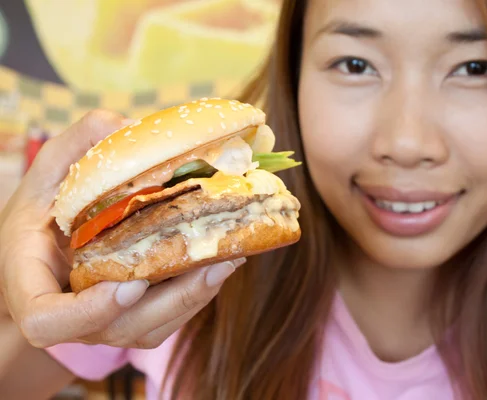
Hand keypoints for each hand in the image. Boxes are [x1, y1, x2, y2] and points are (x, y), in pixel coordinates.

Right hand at [0, 110, 243, 348]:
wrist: (50, 250)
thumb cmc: (45, 211)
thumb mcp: (48, 172)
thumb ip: (75, 146)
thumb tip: (122, 125)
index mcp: (32, 285)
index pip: (48, 321)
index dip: (88, 312)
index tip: (129, 283)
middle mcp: (73, 315)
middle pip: (119, 328)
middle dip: (170, 300)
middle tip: (211, 265)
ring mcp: (107, 323)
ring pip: (153, 328)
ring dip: (195, 296)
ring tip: (231, 257)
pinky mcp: (137, 319)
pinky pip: (169, 318)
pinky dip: (199, 292)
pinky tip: (225, 258)